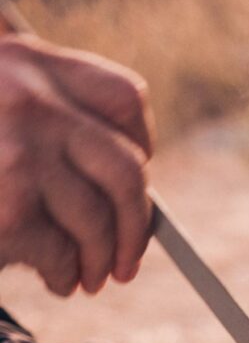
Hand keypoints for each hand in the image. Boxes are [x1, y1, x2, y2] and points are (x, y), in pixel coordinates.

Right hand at [0, 33, 153, 295]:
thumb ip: (49, 126)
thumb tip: (127, 194)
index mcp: (30, 63)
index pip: (124, 100)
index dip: (142, 148)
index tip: (136, 187)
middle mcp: (31, 100)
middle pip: (127, 169)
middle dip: (136, 226)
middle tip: (126, 261)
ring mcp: (21, 152)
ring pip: (98, 220)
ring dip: (100, 260)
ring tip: (88, 278)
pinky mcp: (9, 207)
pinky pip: (62, 252)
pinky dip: (64, 275)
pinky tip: (56, 280)